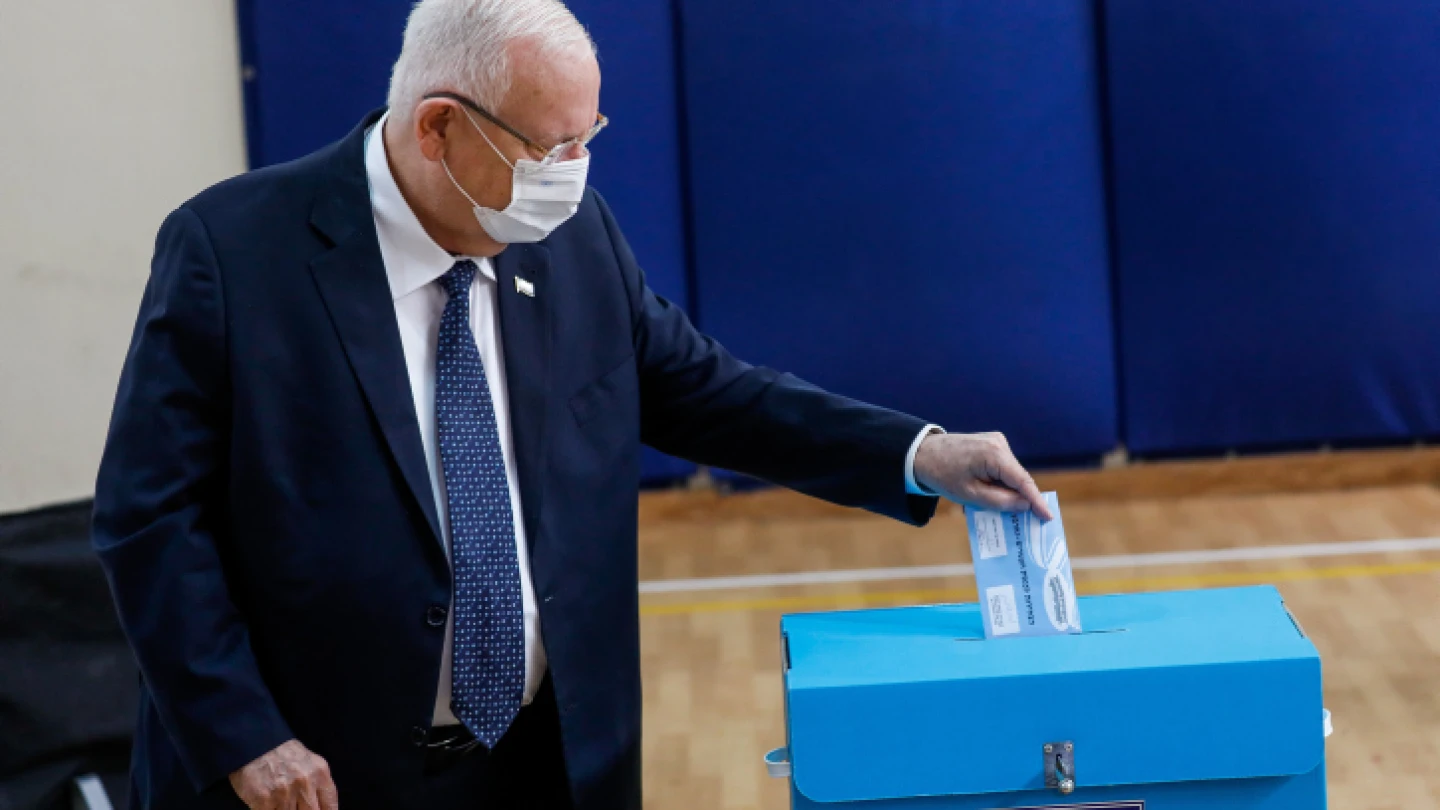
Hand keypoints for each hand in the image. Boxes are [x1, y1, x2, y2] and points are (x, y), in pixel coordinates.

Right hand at [229, 739, 337, 809]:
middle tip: (296, 806)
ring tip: (280, 800)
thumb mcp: (309, 763)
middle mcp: (305, 783)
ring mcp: (284, 793)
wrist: (254, 743)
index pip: (331, 805)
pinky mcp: (264, 801)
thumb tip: (322, 807)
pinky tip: (268, 803)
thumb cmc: (283, 754)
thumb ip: (318, 785)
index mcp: (319, 773)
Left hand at [913, 431, 1052, 519]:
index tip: (1048, 516)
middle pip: (1018, 477)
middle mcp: (999, 444)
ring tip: (1003, 511)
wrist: (921, 454)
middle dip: (1022, 499)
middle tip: (1028, 522)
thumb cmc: (943, 475)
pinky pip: (1003, 468)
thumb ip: (1000, 502)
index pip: (1023, 481)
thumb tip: (1025, 505)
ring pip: (1011, 474)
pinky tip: (993, 496)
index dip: (1036, 501)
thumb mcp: (970, 495)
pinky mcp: (991, 444)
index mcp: (994, 455)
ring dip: (1009, 491)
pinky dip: (1000, 482)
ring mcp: (996, 442)